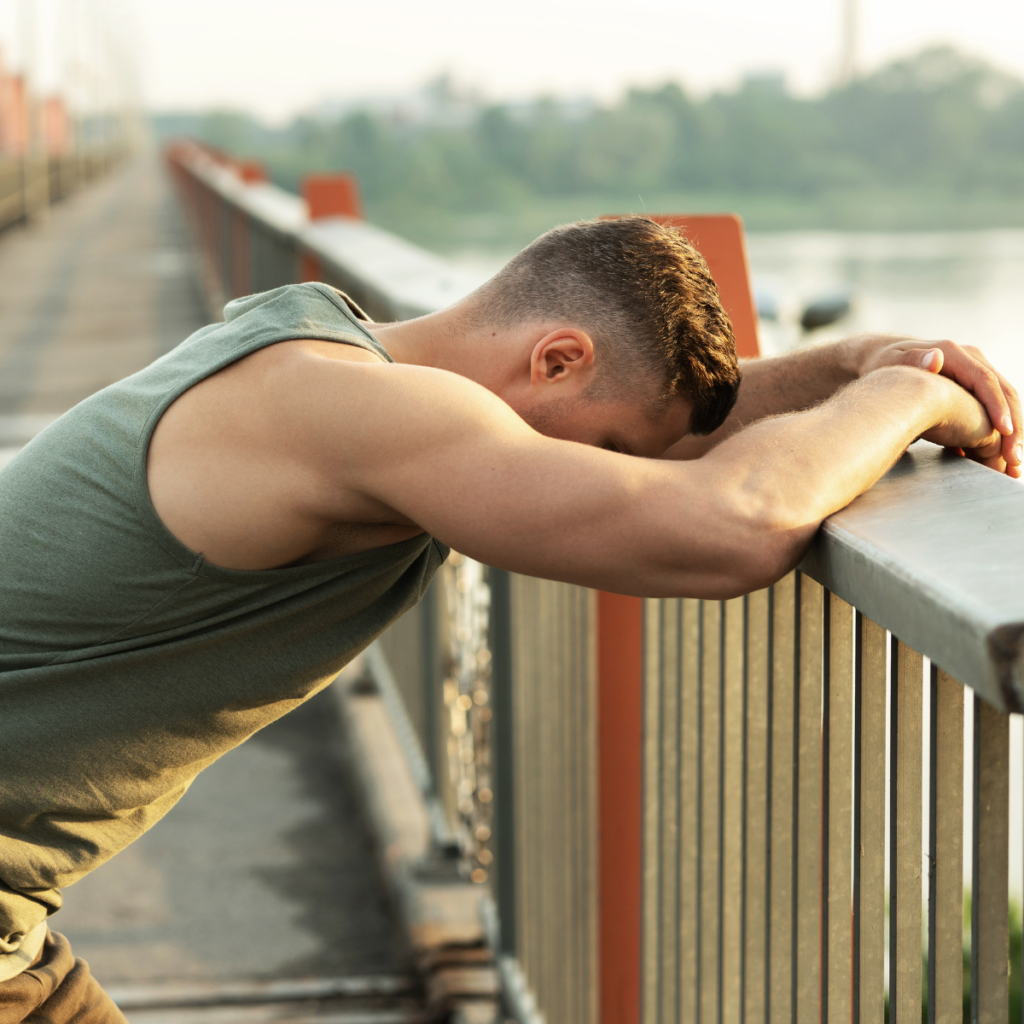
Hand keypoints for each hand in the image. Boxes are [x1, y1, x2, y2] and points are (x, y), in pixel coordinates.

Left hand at [854, 334, 1021, 477]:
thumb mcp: (891, 362)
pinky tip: (998, 461)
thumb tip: (935, 359)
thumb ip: (912, 362)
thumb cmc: (883, 363)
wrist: (882, 361)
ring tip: (1012, 467)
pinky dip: (997, 437)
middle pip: (1004, 394)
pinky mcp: (971, 391)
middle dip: (1013, 429)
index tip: (1003, 432)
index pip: (985, 382)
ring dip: (1010, 437)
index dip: (997, 408)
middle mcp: (971, 362)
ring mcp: (973, 376)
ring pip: (1003, 406)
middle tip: (1014, 460)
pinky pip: (991, 413)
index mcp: (955, 355)